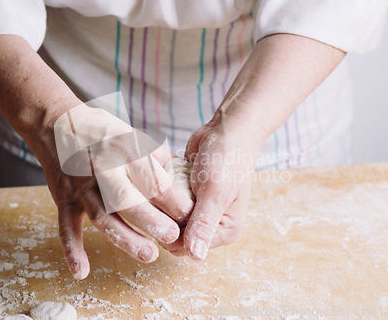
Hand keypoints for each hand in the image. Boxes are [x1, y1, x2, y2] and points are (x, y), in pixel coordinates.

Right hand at [33, 102, 194, 278]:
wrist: (57, 123)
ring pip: (102, 216)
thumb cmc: (103, 133)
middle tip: (173, 237)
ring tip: (149, 255)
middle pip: (128, 199)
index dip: (174, 201)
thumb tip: (186, 177)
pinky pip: (66, 226)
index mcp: (125, 152)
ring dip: (125, 238)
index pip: (154, 180)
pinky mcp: (64, 198)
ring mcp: (81, 186)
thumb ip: (159, 157)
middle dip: (152, 221)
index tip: (191, 217)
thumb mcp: (134, 135)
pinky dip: (71, 249)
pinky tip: (81, 271)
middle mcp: (103, 169)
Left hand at [160, 116, 262, 259]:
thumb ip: (204, 224)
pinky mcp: (188, 197)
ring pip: (169, 219)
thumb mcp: (216, 192)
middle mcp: (212, 225)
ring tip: (159, 186)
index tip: (162, 210)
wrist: (227, 130)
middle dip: (166, 218)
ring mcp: (199, 211)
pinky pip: (169, 203)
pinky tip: (162, 179)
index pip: (187, 248)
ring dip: (162, 205)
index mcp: (224, 231)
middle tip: (160, 195)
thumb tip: (196, 257)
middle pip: (176, 235)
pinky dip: (163, 193)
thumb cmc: (227, 159)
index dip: (171, 233)